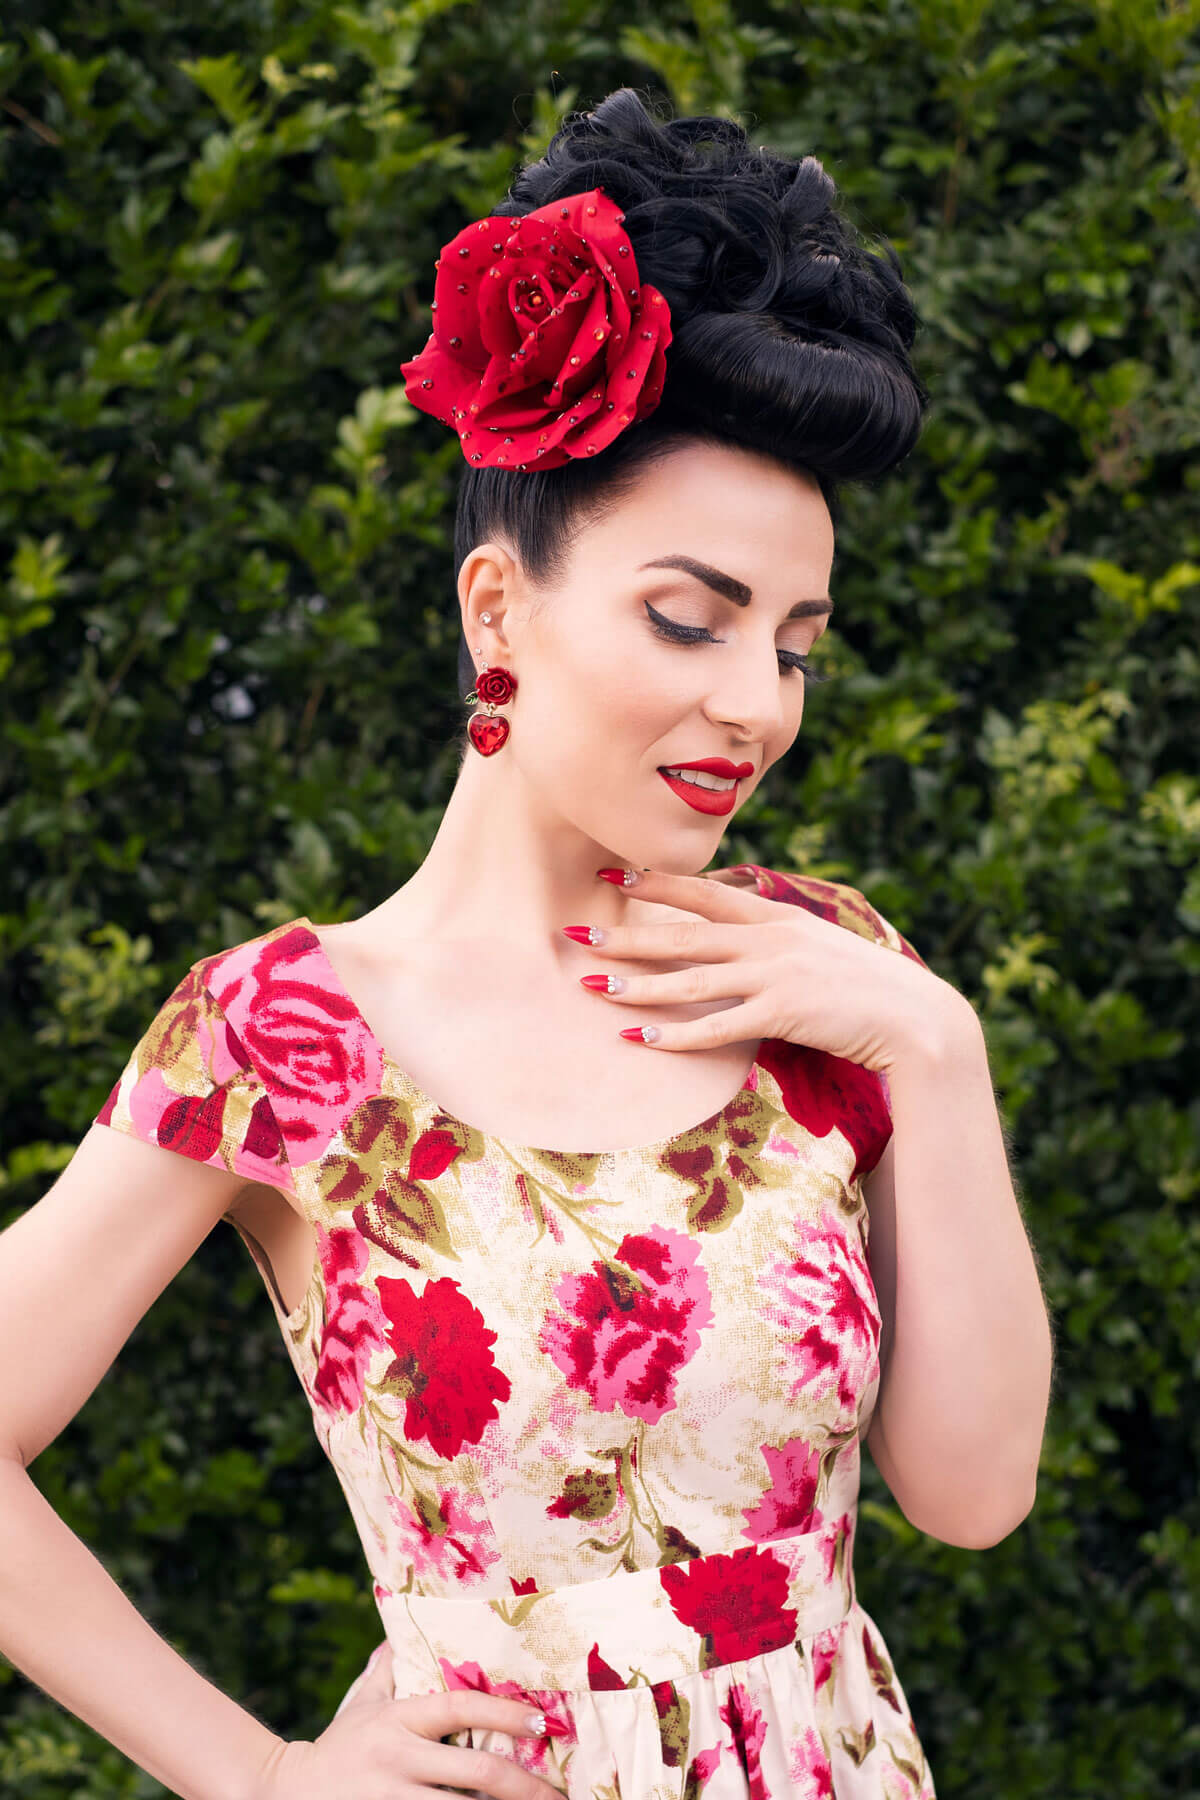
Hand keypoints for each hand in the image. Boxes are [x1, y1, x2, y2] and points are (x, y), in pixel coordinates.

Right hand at [255, 1638, 565, 1798]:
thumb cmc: (337, 1748)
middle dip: (523, 1785)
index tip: (541, 1722)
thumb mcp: (362, 1705)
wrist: (283, 1793)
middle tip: (557, 1795)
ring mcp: (391, 1799)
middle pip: (475, 1771)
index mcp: (399, 1720)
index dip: (504, 1713)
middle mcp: (398, 1758)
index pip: (461, 1708)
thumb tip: (400, 1630)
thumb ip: (387, 1672)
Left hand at [571, 866, 967, 1073]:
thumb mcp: (816, 945)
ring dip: (638, 983)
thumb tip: (735, 937)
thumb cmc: (864, 986)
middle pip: (683, 934)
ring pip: (691, 978)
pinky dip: (676, 1034)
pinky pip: (717, 1026)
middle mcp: (769, 938)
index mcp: (775, 916)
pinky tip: (640, 1040)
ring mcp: (775, 974)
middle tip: (578, 933)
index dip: (655, 883)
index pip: (703, 892)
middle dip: (627, 933)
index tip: (611, 873)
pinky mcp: (784, 1013)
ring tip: (594, 985)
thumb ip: (773, 938)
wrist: (915, 1016)